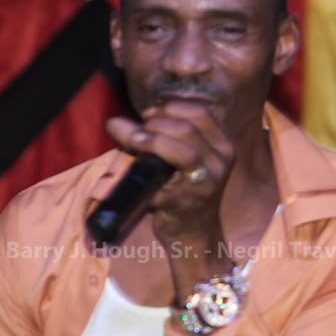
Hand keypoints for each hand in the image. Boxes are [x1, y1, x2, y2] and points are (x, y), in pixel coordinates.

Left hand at [105, 101, 233, 247]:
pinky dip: (148, 184)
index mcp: (222, 142)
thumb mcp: (170, 154)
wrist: (193, 228)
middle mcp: (221, 160)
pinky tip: (139, 184)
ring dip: (154, 143)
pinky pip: (167, 189)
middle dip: (157, 124)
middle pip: (189, 129)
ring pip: (186, 153)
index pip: (201, 111)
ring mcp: (208, 183)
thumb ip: (146, 134)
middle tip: (138, 134)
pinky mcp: (190, 204)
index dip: (171, 107)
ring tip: (134, 143)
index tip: (148, 115)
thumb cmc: (180, 184)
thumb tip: (113, 122)